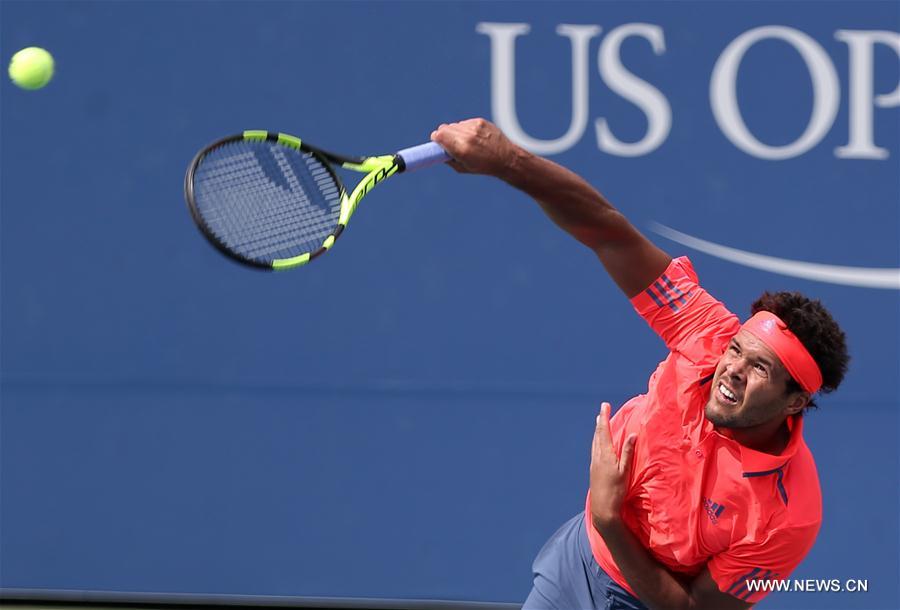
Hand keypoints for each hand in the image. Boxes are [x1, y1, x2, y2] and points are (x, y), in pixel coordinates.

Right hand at [430, 118, 525, 178]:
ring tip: (466, 142)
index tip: (436, 142)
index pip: (439, 135)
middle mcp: (467, 136)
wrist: (506, 158)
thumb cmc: (484, 166)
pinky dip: (466, 129)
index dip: (436, 139)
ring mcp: (474, 127)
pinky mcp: (480, 121)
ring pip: (455, 125)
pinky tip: (474, 137)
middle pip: (444, 128)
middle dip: (444, 135)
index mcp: (462, 149)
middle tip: (450, 143)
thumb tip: (438, 151)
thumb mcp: (462, 168)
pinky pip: (465, 123)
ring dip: (456, 132)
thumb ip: (448, 159)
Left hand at [590, 402, 636, 532]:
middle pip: (598, 434)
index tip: (605, 406)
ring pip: (595, 441)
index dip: (605, 417)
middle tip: (602, 409)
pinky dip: (596, 440)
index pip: (604, 431)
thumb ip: (628, 452)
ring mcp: (594, 463)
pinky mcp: (593, 469)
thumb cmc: (616, 491)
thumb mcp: (625, 471)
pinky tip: (597, 442)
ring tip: (599, 421)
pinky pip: (594, 449)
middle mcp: (597, 456)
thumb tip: (632, 434)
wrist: (602, 508)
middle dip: (601, 421)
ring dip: (598, 430)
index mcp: (605, 455)